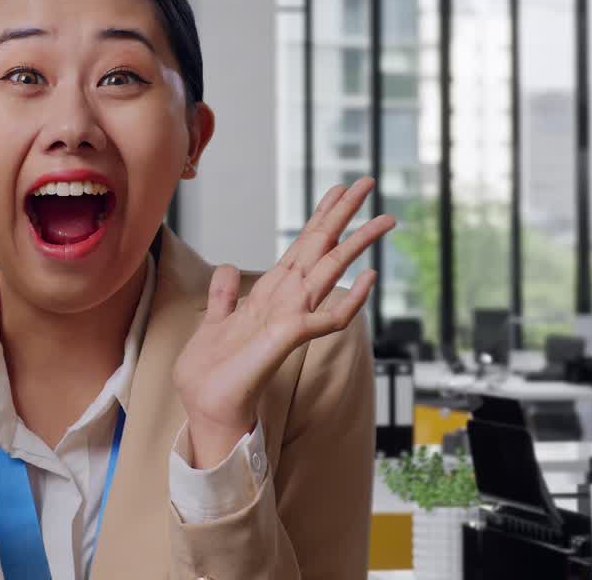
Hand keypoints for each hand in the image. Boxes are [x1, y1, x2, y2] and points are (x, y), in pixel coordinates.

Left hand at [172, 178, 394, 468]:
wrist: (207, 408)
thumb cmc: (213, 373)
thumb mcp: (213, 323)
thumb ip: (224, 295)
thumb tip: (228, 268)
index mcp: (271, 293)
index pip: (300, 246)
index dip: (318, 216)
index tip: (338, 187)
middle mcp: (287, 302)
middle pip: (321, 249)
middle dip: (344, 216)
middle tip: (370, 183)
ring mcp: (290, 319)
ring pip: (330, 274)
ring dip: (357, 246)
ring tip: (384, 221)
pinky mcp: (288, 341)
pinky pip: (325, 319)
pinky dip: (348, 301)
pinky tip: (368, 280)